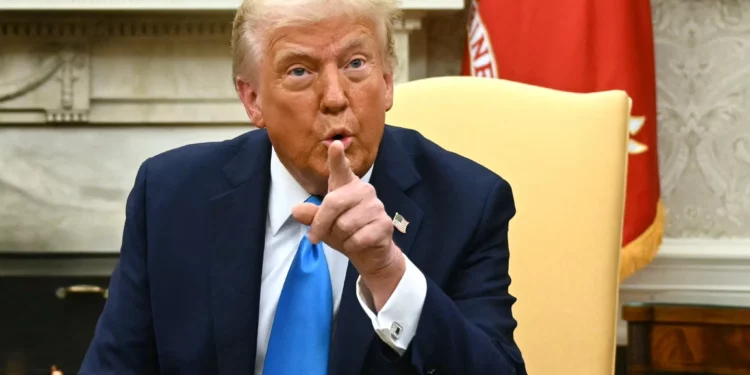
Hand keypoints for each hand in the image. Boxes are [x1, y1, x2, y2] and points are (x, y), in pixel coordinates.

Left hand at [293, 141, 404, 304]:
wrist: (370, 252)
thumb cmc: (344, 232)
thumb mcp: (323, 224)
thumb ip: (311, 216)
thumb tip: (296, 210)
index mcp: (347, 186)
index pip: (341, 169)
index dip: (337, 157)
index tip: (335, 144)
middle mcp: (363, 190)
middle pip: (333, 203)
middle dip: (321, 224)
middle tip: (315, 237)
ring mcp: (376, 206)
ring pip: (345, 224)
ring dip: (340, 238)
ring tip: (347, 237)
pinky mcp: (384, 224)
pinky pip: (357, 238)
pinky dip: (351, 246)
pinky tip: (358, 243)